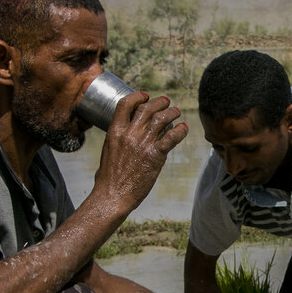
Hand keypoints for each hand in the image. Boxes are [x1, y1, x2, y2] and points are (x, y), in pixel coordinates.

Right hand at [93, 91, 186, 208]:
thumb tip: (123, 138)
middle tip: (167, 102)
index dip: (137, 96)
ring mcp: (142, 144)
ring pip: (161, 119)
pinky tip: (184, 128)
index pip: (125, 104)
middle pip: (147, 108)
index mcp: (114, 132)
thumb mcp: (108, 152)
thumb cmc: (107, 179)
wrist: (112, 196)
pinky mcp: (155, 156)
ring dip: (172, 113)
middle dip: (159, 102)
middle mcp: (129, 134)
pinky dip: (180, 130)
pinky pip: (172, 137)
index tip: (145, 96)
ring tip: (177, 112)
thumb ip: (117, 140)